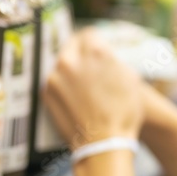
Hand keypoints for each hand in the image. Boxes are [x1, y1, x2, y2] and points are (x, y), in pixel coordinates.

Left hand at [43, 28, 144, 148]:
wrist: (104, 143)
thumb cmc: (124, 111)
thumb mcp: (130, 77)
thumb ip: (112, 59)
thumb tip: (104, 53)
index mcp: (95, 52)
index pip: (89, 33)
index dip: (95, 40)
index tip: (97, 46)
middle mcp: (72, 59)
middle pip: (72, 44)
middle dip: (81, 50)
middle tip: (89, 62)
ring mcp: (56, 76)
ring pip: (62, 61)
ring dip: (71, 66)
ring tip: (83, 82)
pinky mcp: (47, 92)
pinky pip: (55, 78)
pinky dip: (63, 82)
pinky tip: (75, 94)